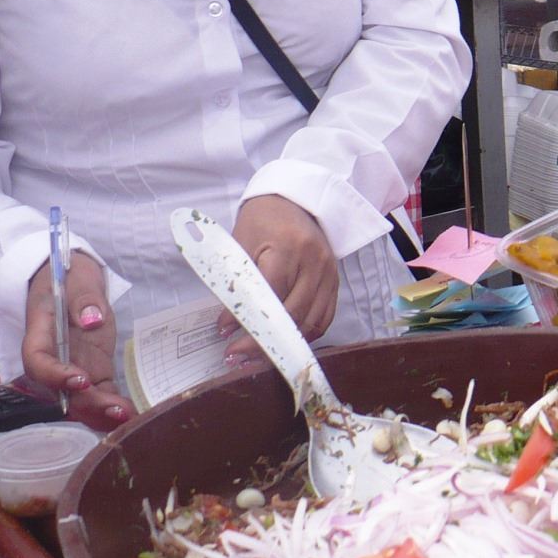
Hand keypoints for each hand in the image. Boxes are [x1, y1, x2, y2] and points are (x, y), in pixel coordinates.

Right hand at [24, 254, 132, 430]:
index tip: (80, 378)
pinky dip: (112, 407)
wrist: (73, 280)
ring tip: (128, 419)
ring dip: (100, 413)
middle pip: (61, 388)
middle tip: (116, 411)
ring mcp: (75, 365)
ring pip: (80, 398)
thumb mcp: (78, 277)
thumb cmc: (70, 276)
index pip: (38, 361)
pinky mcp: (94, 369)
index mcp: (41, 333)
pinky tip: (132, 416)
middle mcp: (55, 357)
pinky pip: (100, 392)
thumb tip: (92, 320)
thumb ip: (85, 297)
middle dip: (88, 403)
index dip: (55, 375)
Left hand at [219, 196, 339, 360]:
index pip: (269, 290)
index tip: (223, 332)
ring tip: (256, 356)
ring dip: (284, 344)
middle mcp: (315, 262)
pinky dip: (304, 335)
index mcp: (289, 246)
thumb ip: (237, 279)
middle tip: (235, 354)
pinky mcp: (335, 282)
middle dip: (263, 339)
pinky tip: (284, 343)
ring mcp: (329, 273)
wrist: (295, 201)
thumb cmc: (263, 221)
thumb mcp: (243, 242)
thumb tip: (228, 320)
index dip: (247, 315)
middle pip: (293, 312)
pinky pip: (324, 318)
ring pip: (311, 321)